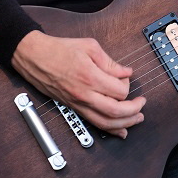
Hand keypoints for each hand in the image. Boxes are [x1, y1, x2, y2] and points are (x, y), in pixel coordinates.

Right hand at [11, 32, 145, 137]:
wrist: (35, 57)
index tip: (127, 78)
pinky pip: (94, 123)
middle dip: (134, 110)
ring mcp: (78, 103)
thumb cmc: (59, 49)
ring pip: (105, 122)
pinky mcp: (74, 108)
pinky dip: (110, 130)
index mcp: (90, 76)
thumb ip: (110, 61)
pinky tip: (121, 131)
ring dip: (125, 123)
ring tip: (137, 119)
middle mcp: (84, 94)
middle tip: (142, 103)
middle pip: (116, 111)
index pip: (119, 90)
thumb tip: (126, 72)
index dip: (128, 85)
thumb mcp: (89, 46)